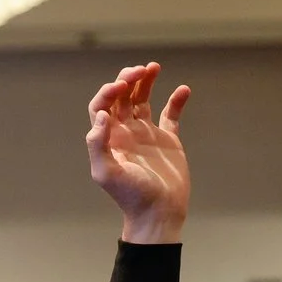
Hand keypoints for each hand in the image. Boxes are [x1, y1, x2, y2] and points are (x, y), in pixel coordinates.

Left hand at [86, 63, 191, 244]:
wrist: (158, 213)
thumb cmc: (131, 196)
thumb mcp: (107, 173)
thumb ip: (98, 144)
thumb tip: (101, 116)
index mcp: (108, 138)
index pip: (101, 106)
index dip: (109, 91)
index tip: (123, 84)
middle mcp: (125, 133)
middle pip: (121, 98)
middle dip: (127, 80)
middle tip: (140, 70)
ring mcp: (146, 134)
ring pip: (143, 100)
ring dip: (147, 82)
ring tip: (154, 67)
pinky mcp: (167, 140)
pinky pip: (170, 115)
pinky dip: (177, 100)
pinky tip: (183, 89)